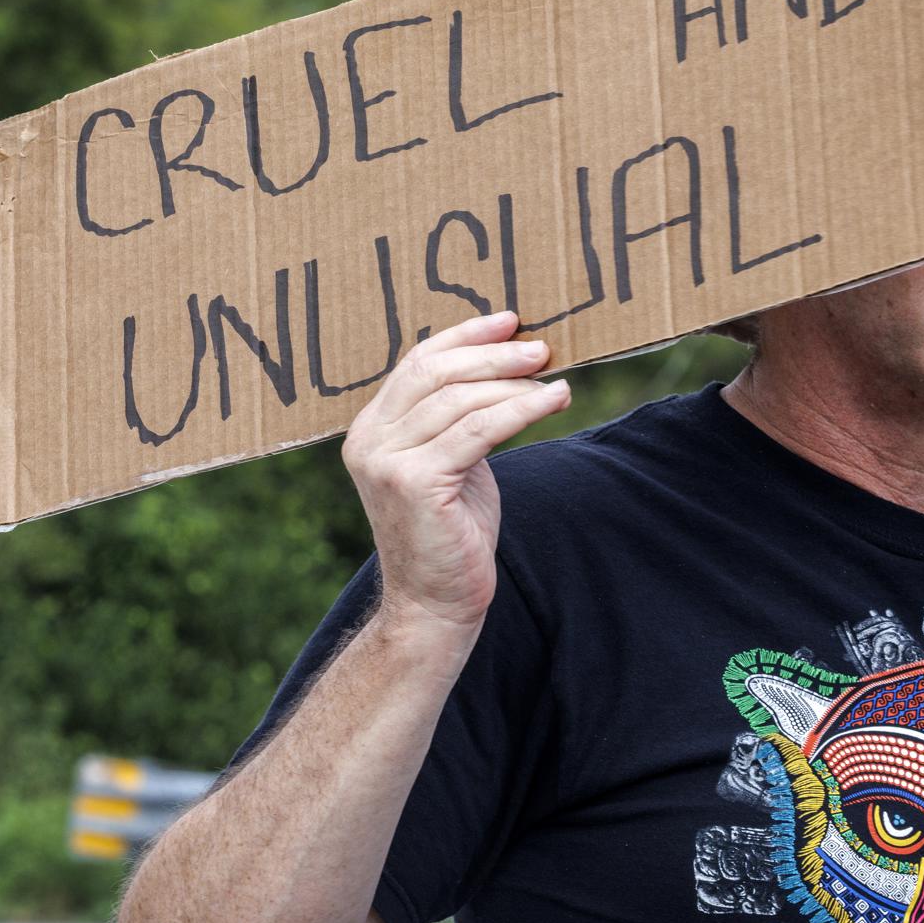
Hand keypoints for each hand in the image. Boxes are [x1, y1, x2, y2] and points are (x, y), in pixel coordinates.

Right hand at [340, 312, 570, 632]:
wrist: (434, 602)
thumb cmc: (449, 533)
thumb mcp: (447, 463)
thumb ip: (454, 420)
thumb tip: (504, 365)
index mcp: (369, 429)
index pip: (415, 363)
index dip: (463, 337)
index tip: (507, 319)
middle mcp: (368, 440)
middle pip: (434, 373)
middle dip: (493, 354)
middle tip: (540, 347)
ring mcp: (386, 461)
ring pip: (460, 400)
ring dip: (514, 382)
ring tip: (555, 376)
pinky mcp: (415, 482)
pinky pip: (478, 431)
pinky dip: (522, 410)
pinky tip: (554, 402)